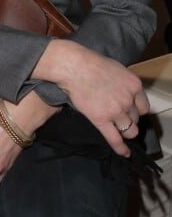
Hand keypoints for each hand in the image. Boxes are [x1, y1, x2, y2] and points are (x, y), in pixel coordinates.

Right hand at [34, 41, 149, 154]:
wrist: (74, 67)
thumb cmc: (90, 63)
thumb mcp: (116, 69)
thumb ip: (122, 83)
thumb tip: (119, 92)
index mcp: (134, 85)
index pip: (143, 106)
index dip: (137, 111)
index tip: (131, 112)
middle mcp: (128, 99)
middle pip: (135, 118)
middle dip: (129, 120)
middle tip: (120, 120)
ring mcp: (116, 111)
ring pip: (129, 130)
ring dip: (126, 132)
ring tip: (121, 133)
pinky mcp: (101, 120)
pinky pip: (115, 139)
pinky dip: (121, 148)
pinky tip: (124, 153)